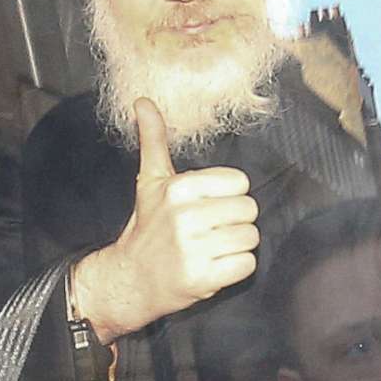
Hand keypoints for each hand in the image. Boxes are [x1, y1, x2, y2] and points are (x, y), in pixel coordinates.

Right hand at [68, 101, 259, 341]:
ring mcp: (193, 249)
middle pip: (249, 211)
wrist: (129, 280)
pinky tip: (213, 268)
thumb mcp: (151, 181)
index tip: (206, 208)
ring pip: (250, 238)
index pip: (240, 183)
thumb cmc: (148, 229)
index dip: (228, 196)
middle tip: (208, 233)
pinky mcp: (202, 279)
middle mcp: (185, 216)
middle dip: (234, 223)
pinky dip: (235, 269)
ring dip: (236, 247)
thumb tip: (143, 101)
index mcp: (178, 188)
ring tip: (210, 250)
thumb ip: (154, 139)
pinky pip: (247, 265)